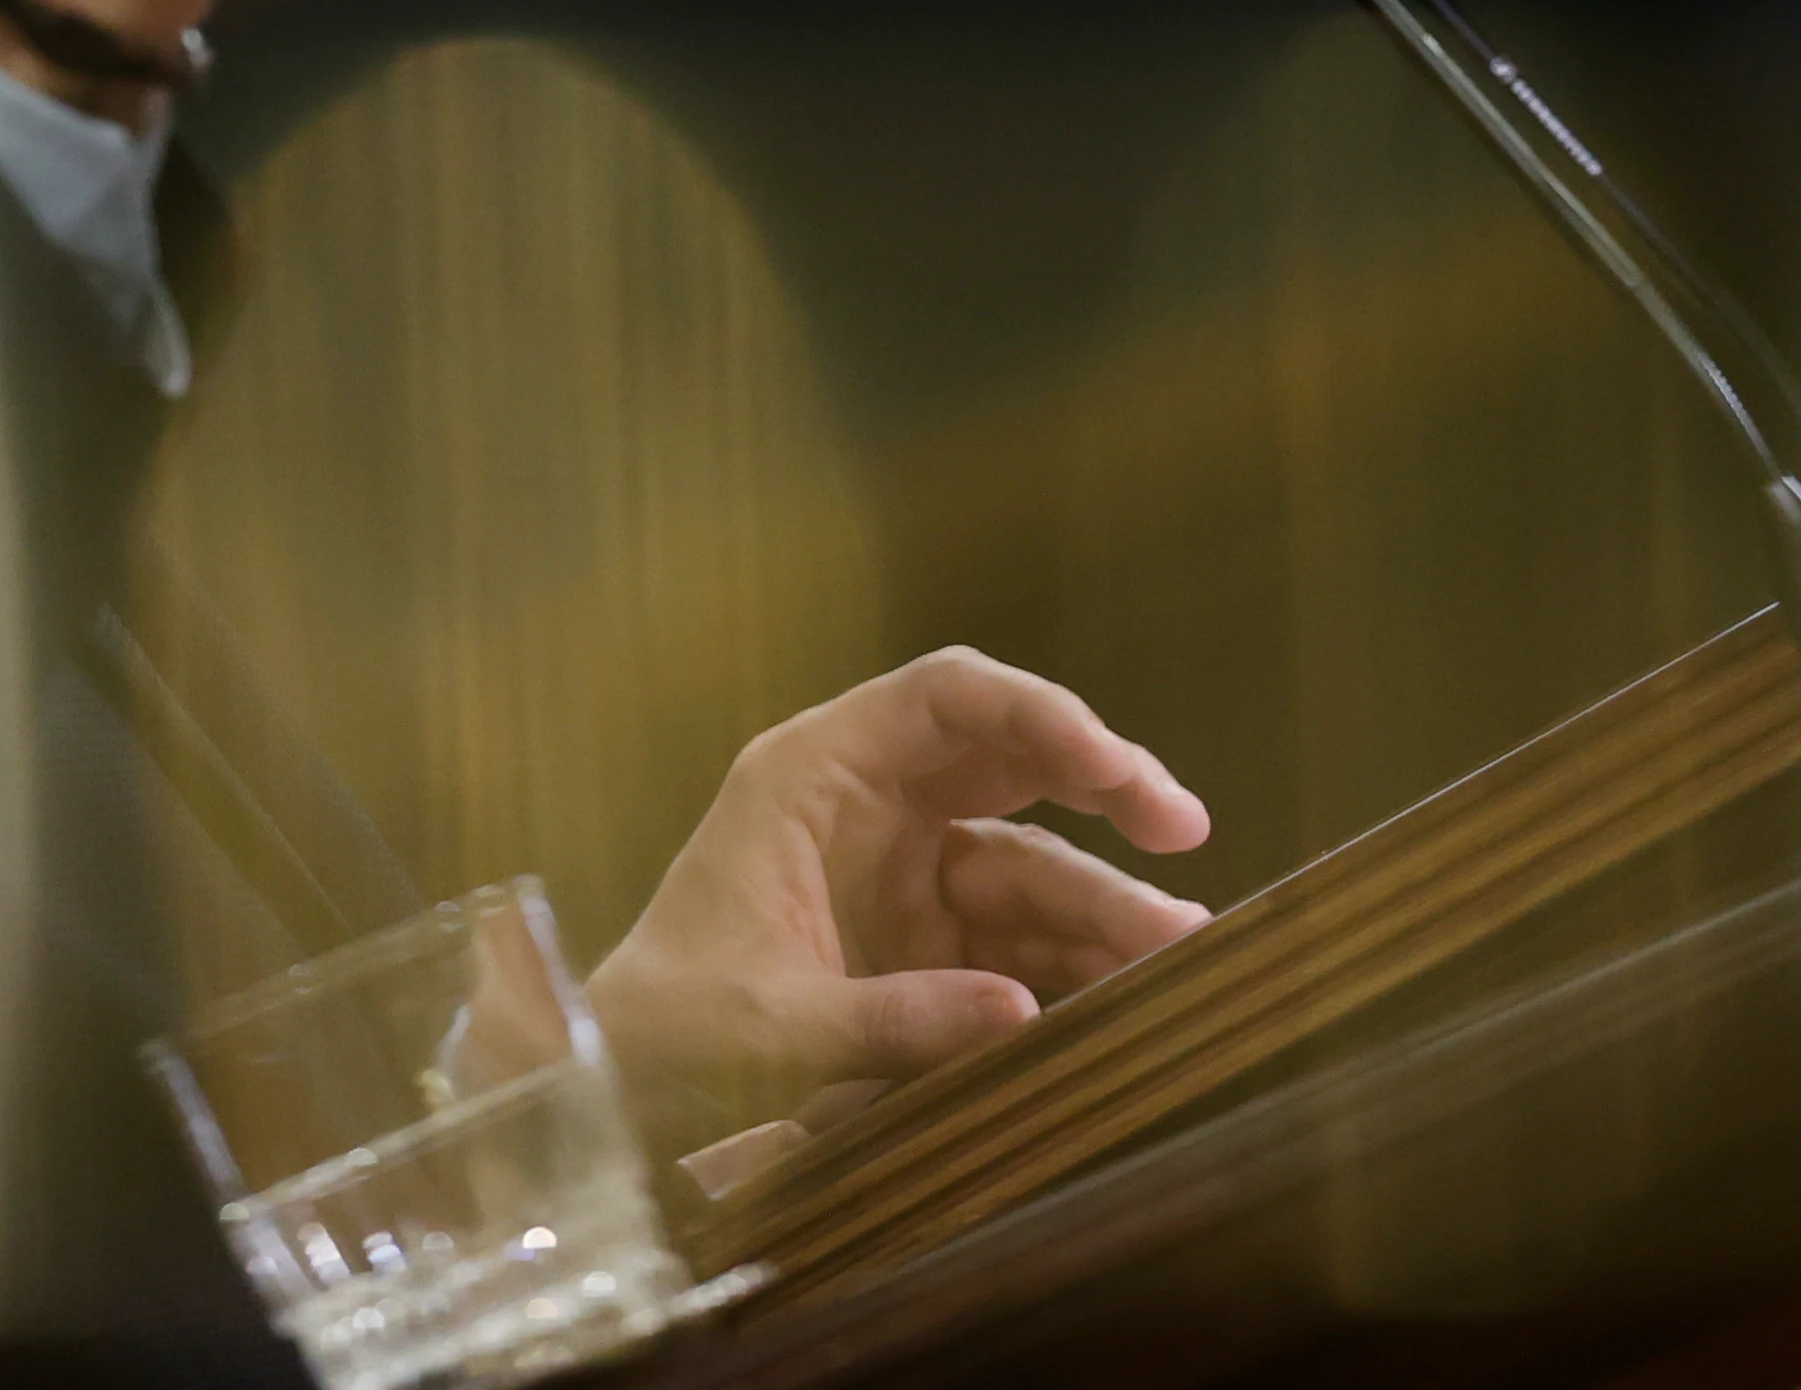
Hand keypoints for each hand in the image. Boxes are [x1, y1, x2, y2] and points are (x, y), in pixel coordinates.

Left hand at [583, 649, 1214, 1163]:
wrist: (615, 1101)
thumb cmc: (663, 1037)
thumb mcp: (767, 1029)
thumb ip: (892, 1021)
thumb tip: (1021, 1013)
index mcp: (813, 777)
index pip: (947, 699)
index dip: (1040, 717)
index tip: (1113, 766)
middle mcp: (869, 808)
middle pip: (1010, 763)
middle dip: (1102, 788)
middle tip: (1185, 831)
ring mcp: (903, 877)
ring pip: (1026, 866)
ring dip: (1101, 907)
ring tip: (1177, 954)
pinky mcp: (923, 950)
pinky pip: (1015, 944)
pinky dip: (1070, 968)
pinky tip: (1127, 996)